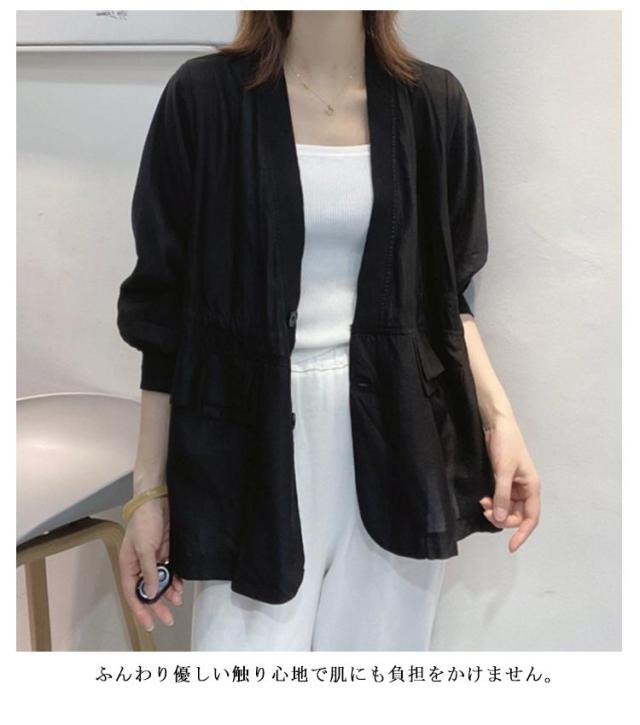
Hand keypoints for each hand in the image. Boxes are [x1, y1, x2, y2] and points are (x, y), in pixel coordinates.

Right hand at [119, 494, 183, 631]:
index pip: (132, 593)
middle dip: (157, 605)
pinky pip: (170, 571)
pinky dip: (174, 579)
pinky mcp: (165, 552)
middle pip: (147, 590)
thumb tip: (149, 594)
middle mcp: (140, 565)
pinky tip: (180, 586)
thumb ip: (148, 572)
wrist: (158, 500)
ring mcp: (153, 559)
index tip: (149, 624)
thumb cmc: (145, 522)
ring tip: (177, 601)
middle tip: (168, 619)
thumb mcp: (145, 549)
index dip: (140, 609)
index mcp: (129, 565)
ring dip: (168, 592)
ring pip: (159, 582)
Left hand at [479, 414, 540, 552]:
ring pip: (507, 508)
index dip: (522, 533)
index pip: (531, 518)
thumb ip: (502, 495)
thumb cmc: (506, 444)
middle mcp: (525, 489)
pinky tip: (483, 499)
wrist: (497, 424)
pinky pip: (500, 499)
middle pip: (517, 515)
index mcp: (532, 487)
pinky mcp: (503, 480)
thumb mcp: (503, 471)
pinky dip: (492, 502)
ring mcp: (514, 485)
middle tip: (486, 511)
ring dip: (496, 510)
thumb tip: (502, 519)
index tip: (511, 546)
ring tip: (483, 504)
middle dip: (503, 518)